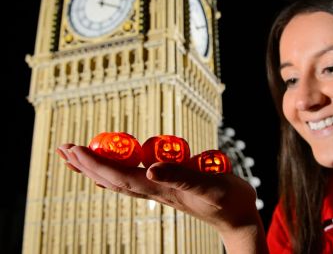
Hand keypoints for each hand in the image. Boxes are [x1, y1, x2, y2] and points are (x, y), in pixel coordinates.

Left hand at [56, 144, 267, 252]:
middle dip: (86, 165)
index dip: (95, 163)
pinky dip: (114, 173)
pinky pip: (133, 180)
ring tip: (77, 158)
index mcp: (160, 188)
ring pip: (119, 181)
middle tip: (64, 149)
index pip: (118, 176)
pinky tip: (111, 169)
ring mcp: (159, 190)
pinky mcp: (166, 187)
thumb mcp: (207, 184)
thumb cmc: (227, 199)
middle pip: (111, 180)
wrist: (237, 215)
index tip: (75, 149)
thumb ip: (181, 176)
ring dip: (95, 169)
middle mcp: (154, 190)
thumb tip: (150, 168)